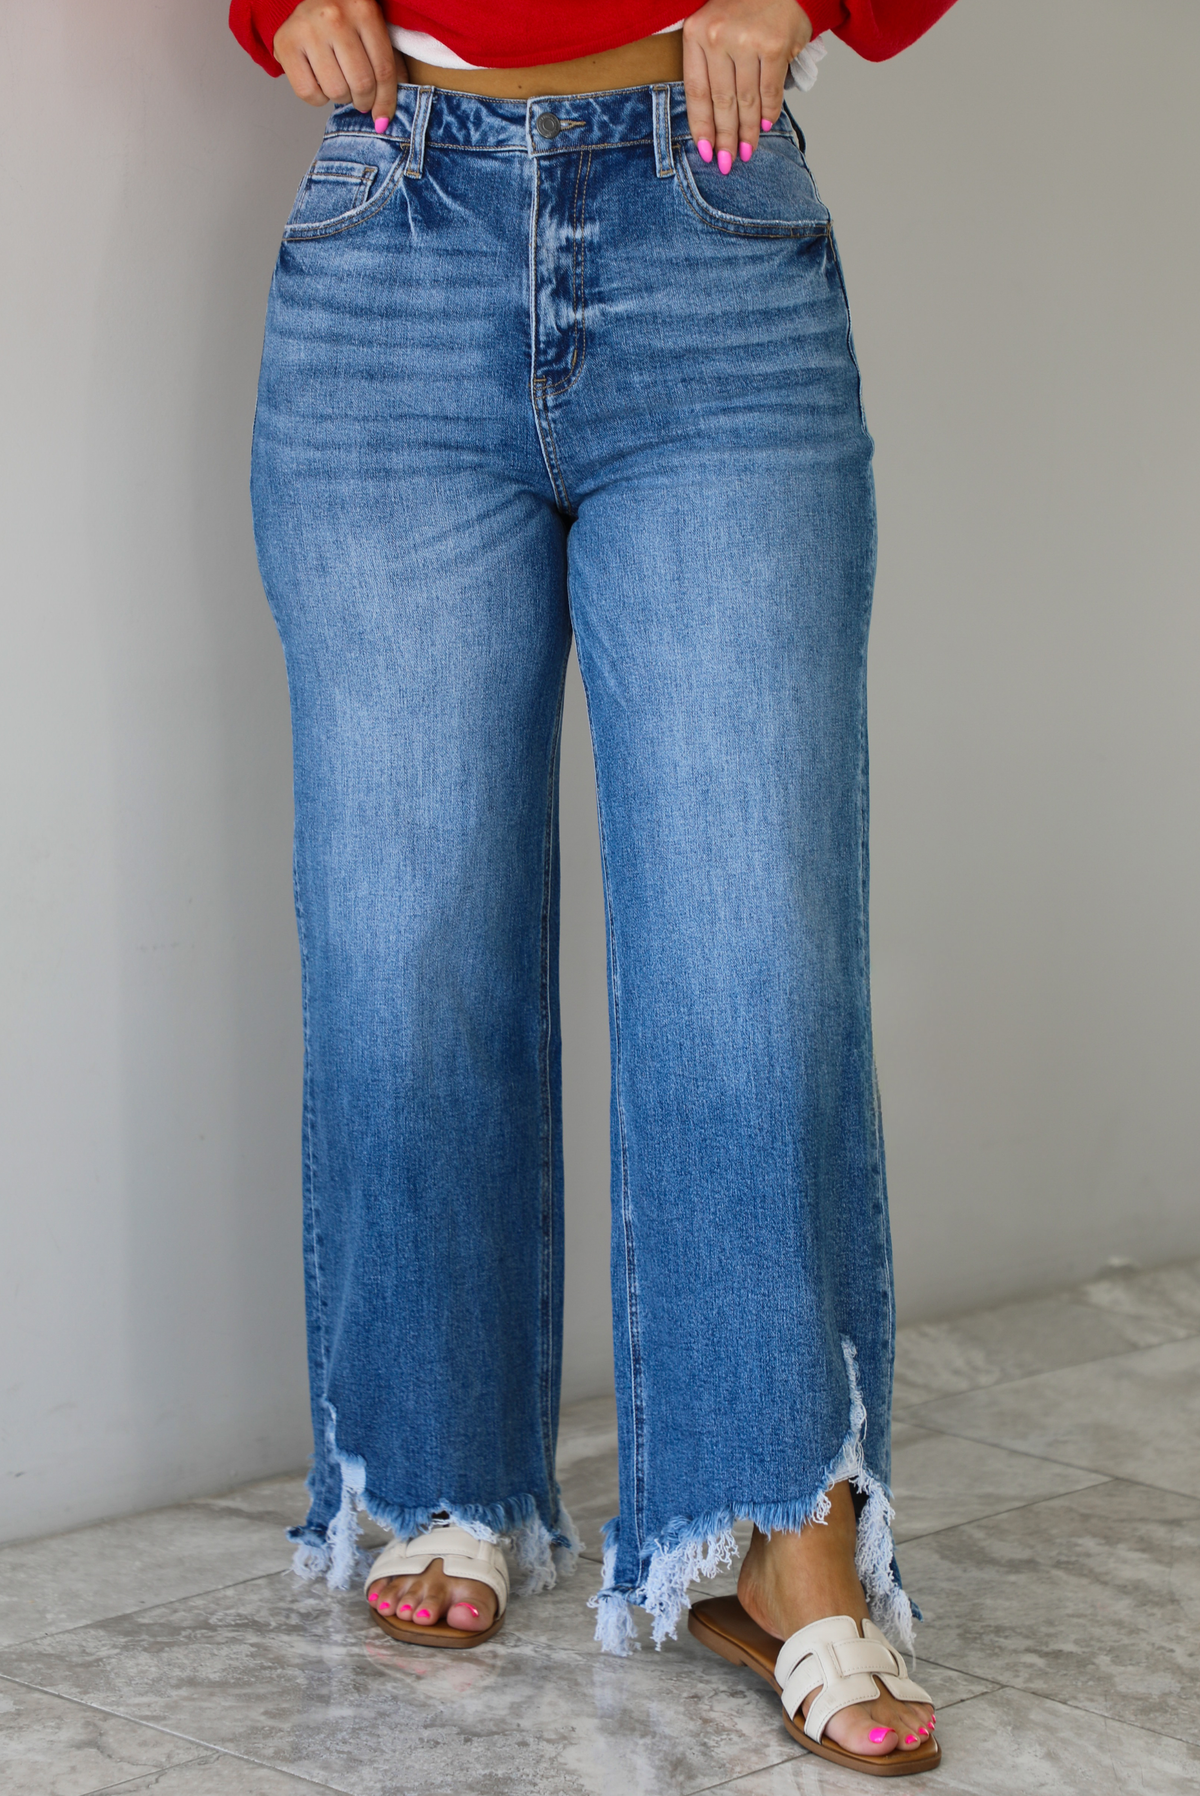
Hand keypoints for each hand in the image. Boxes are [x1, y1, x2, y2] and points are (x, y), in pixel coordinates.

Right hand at [274, 0, 404, 129]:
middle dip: (364, 101)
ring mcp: (308, 29)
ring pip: (335, 91)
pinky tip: (321, 83)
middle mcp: (335, 17)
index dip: (386, 101)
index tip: (383, 118)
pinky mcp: (286, 43)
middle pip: (361, 84)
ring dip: (341, 98)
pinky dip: (318, 98)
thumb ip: (387, 64)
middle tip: (361, 99)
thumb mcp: (372, 30)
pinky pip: (308, 93)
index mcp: (363, 11)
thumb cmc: (345, 18)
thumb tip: (385, 115)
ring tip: (340, 84)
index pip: (383, 70)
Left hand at [682, 0, 810, 173]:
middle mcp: (718, 36)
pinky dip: (768, 112)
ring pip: (745, 100)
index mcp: (696, 33)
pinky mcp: (773, 46)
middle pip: (721, 100)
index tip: (706, 151)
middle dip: (725, 137)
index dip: (701, 126)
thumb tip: (715, 118)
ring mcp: (746, 41)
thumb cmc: (745, 6)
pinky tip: (766, 127)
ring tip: (746, 152)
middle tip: (727, 162)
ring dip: (747, 131)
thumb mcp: (714, 26)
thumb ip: (710, 64)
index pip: (697, 91)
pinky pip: (769, 90)